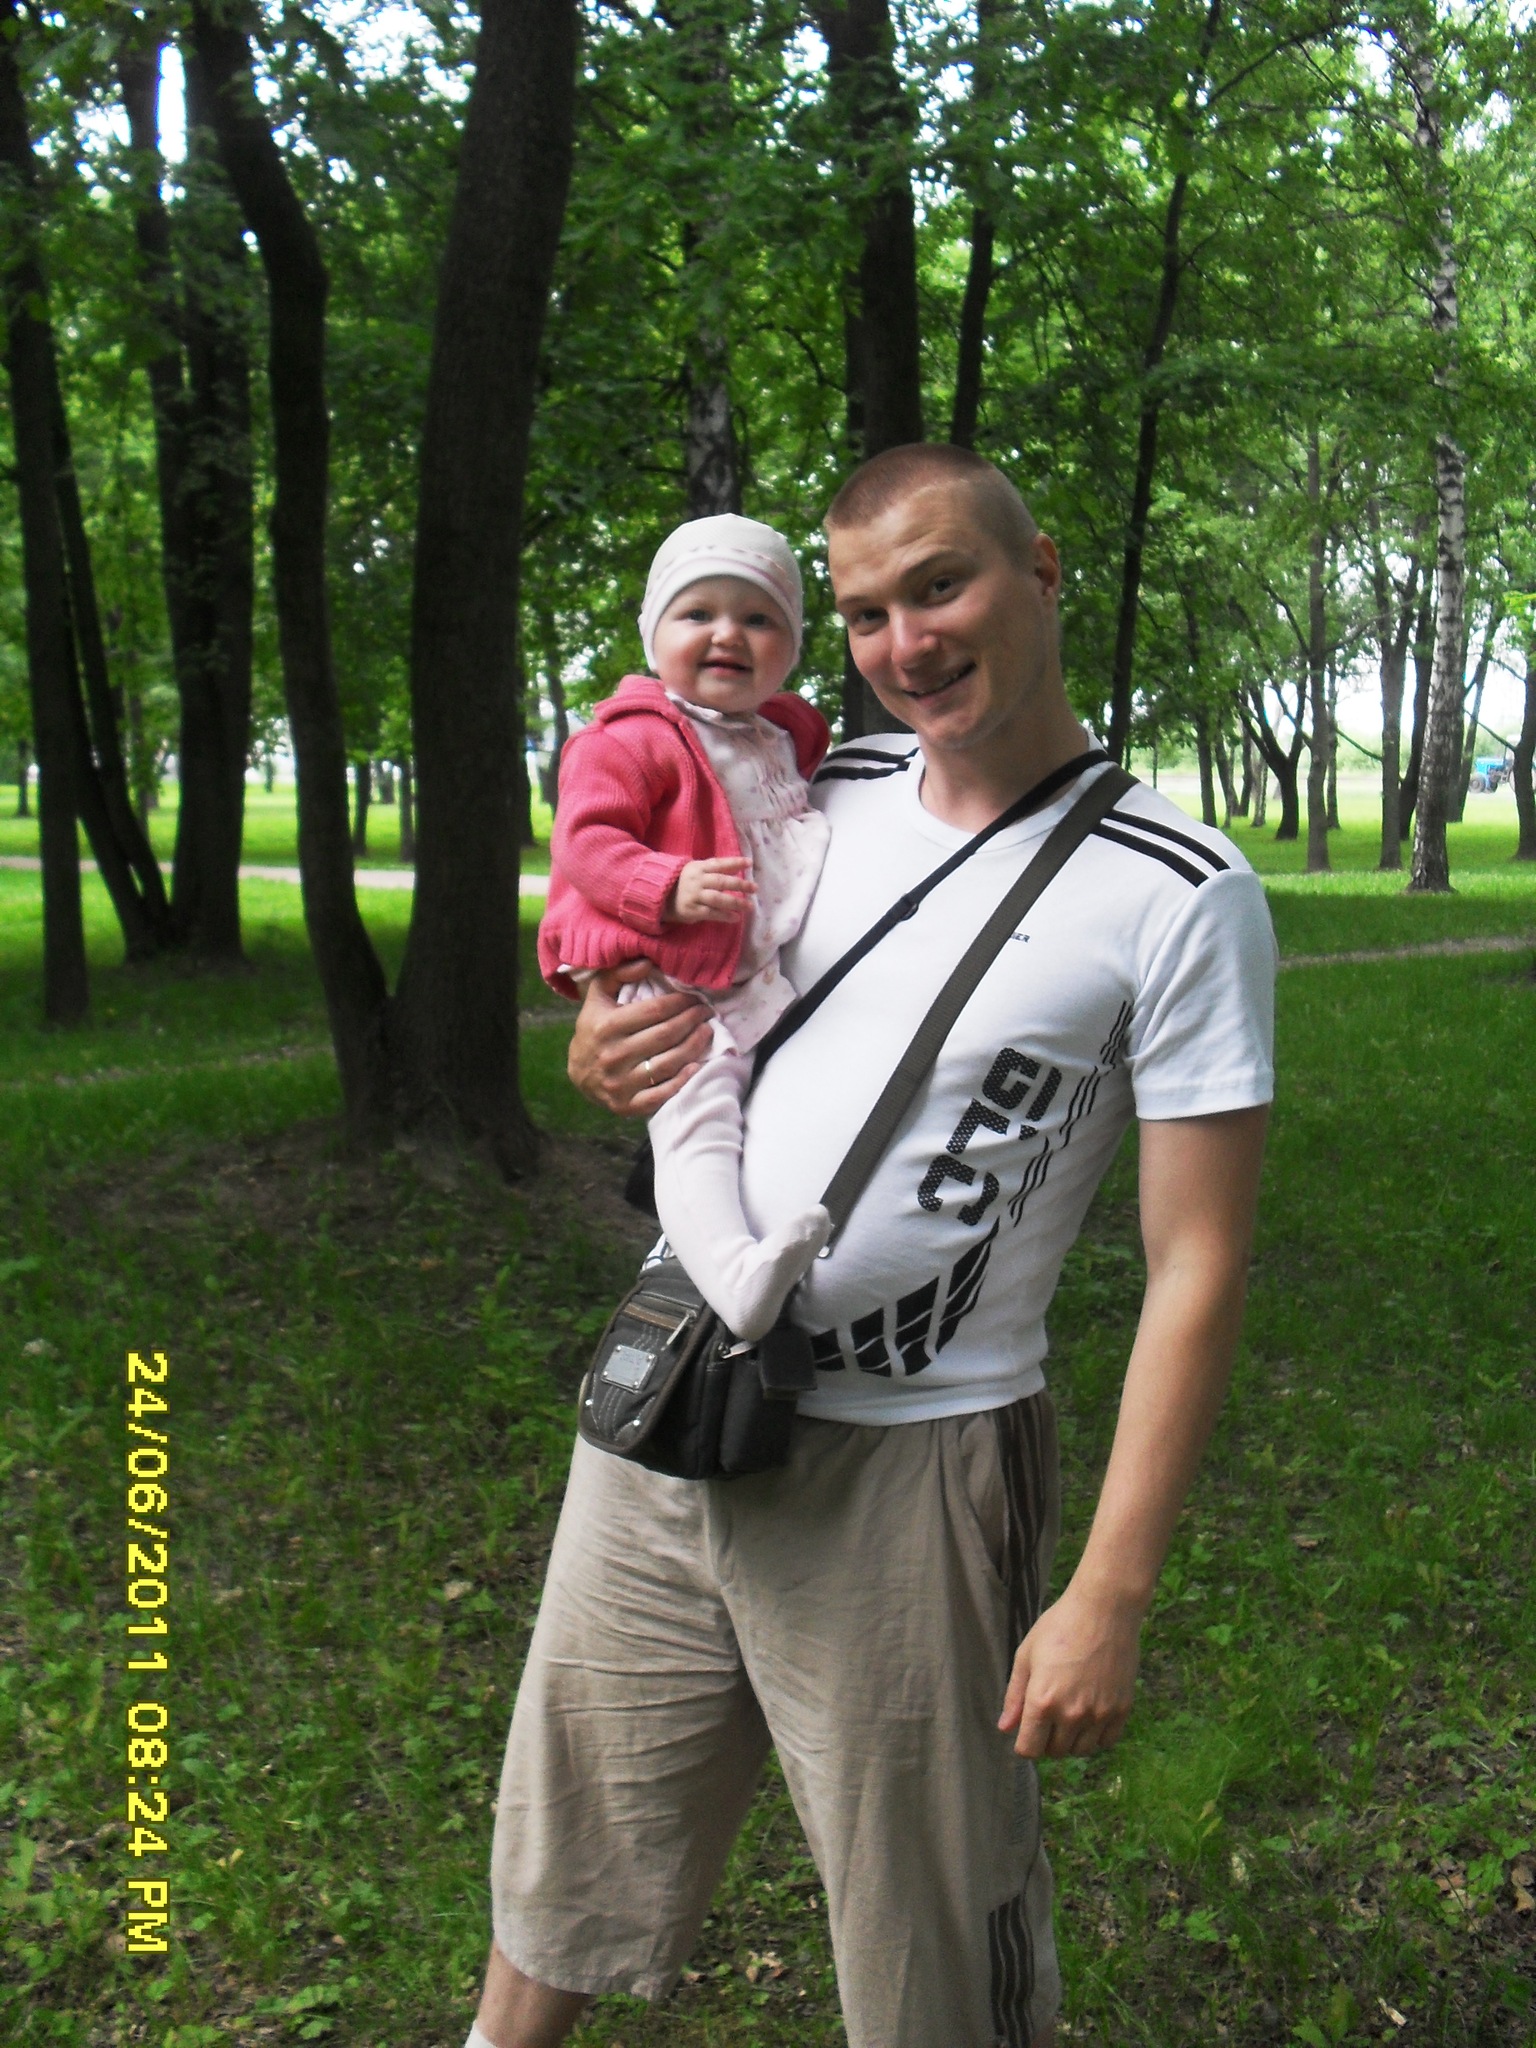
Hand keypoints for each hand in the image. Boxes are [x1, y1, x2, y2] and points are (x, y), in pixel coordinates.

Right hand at [567, 962, 712, 1115]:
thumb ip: (618, 973)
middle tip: (706, 1012)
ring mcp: (620, 1083)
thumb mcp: (598, 996)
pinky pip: (661, 1093)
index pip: (654, 1011)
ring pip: (668, 1063)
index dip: (680, 1002)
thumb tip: (647, 962)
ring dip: (694, 1046)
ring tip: (707, 1032)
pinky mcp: (627, 1105)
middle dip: (692, 1021)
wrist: (579, 1074)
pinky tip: (696, 1065)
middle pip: (665, 1035)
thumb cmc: (594, 1028)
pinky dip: (682, 1080)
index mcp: (606, 1026)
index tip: (695, 997)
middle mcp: (613, 1055)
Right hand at [667, 857, 753, 923]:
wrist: (660, 896)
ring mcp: (694, 896)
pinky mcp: (692, 910)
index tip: (749, 863)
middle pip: (721, 881)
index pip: (719, 863)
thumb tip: (737, 868)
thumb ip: (713, 870)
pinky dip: (724, 916)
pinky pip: (711, 913)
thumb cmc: (683, 882)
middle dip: (740, 885)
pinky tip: (735, 918)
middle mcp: (697, 880)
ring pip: (718, 899)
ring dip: (735, 903)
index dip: (734, 862)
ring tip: (749, 906)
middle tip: (755, 888)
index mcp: (698, 868)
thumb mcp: (695, 870)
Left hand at [997, 1582, 1141, 1759]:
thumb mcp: (1027, 1655)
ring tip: (1068, 1715)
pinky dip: (1096, 1737)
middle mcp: (1071, 1713)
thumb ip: (1015, 1695)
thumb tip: (1005, 1728)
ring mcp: (1099, 1713)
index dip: (1024, 1743)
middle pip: (1054, 1751)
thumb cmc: (1060, 1626)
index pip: (1029, 1749)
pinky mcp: (1121, 1709)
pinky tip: (1089, 1716)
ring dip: (1070, 1740)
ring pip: (1080, 1750)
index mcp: (1042, 1700)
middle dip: (1046, 1740)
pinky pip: (1106, 1741)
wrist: (1104, 1609)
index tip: (1027, 1730)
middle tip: (1048, 1716)